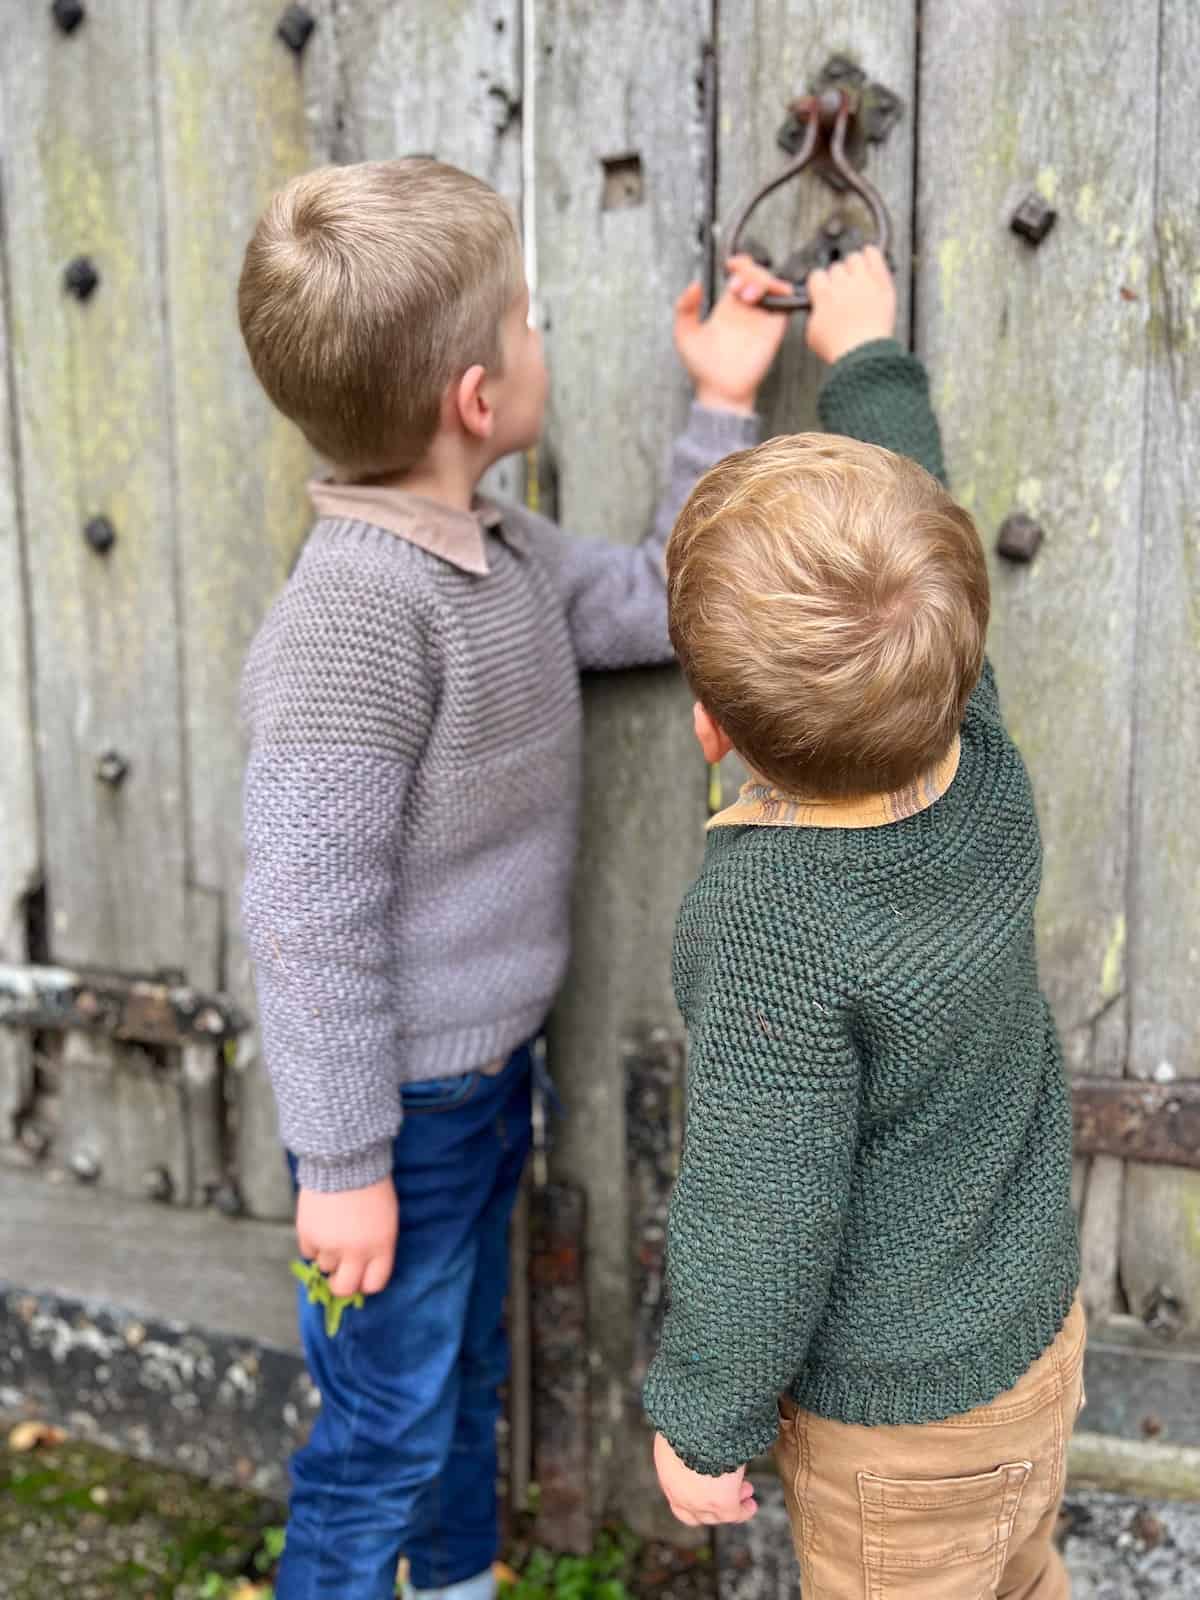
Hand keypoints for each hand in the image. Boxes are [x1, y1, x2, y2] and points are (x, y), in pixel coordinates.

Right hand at [296, 1178, 397, 1298]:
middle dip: (341, 1284)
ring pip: (325, 1267)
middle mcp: (356, 1251)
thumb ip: (376, 1246)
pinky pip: (308, 1252)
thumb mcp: (386, 1219)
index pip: (374, 1283)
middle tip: (339, 1274)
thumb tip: (361, 1270)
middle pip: (345, 1288)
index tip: (361, 1275)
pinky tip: (320, 1223)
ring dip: (328, 1255)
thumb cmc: (372, 1186)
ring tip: (333, 1230)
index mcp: (381, 1247)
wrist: (346, 1159)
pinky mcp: (308, 1234)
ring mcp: (330, 1245)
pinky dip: (313, 1243)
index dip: (366, 1282)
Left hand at [654, 1432, 757, 1526]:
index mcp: (667, 1475)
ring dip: (731, 1504)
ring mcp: (699, 1502)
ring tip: (746, 1493)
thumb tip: (688, 1430)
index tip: (704, 1486)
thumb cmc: (684, 1421)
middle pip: (695, 1512)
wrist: (693, 1427)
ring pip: (716, 1514)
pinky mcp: (721, 1503)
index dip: (692, 1495)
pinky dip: (743, 1511)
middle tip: (725, 1491)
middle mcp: (679, 1494)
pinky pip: (734, 1513)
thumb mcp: (678, 1432)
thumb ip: (683, 1441)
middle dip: (712, 1503)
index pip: (677, 1497)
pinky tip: (751, 1505)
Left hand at [675, 255, 792, 415]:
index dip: (738, 263)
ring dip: (760, 280)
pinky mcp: (774, 328)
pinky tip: (766, 297)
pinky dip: (781, 292)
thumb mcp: (684, 334)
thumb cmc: (703, 368)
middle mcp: (747, 309)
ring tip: (746, 296)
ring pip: (771, 284)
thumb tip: (696, 284)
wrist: (720, 390)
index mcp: (728, 307)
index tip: (730, 265)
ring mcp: (762, 317)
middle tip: (735, 288)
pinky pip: (785, 302)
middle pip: (757, 274)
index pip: (739, 275)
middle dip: (748, 272)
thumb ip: (684, 307)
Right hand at [805, 245, 896, 365]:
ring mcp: (863, 281)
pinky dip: (871, 254)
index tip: (824, 289)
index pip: (817, 275)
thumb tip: (817, 307)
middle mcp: (842, 284)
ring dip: (853, 265)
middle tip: (843, 289)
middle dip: (838, 277)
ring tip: (856, 275)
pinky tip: (870, 254)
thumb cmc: (839, 348)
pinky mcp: (881, 283)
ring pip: (854, 258)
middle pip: (836, 267)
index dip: (820, 283)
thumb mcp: (813, 334)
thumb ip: (814, 314)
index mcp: (823, 295)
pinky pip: (875, 257)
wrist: (864, 353)